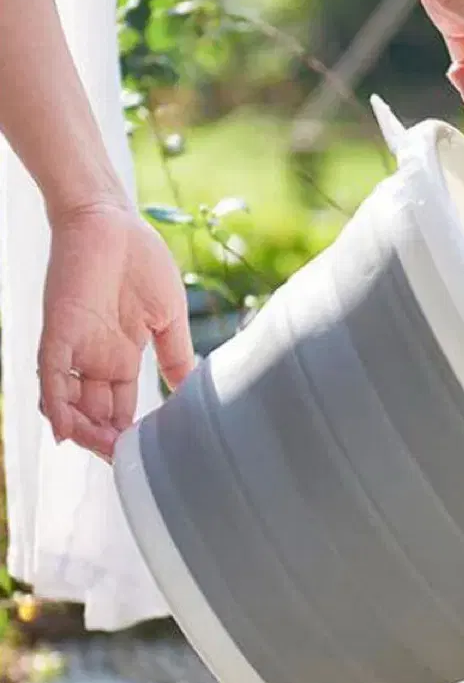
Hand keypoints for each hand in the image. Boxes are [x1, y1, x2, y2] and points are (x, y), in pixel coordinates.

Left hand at [38, 199, 193, 460]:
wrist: (110, 218)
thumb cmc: (140, 260)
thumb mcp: (168, 319)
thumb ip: (177, 357)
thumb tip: (193, 391)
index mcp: (122, 357)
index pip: (121, 409)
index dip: (130, 436)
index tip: (150, 458)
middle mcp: (95, 358)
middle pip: (95, 415)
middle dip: (108, 443)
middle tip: (128, 464)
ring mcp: (75, 346)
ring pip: (70, 404)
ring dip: (85, 434)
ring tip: (108, 452)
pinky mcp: (59, 330)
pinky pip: (51, 377)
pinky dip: (56, 406)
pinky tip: (67, 432)